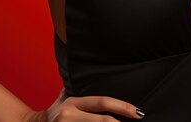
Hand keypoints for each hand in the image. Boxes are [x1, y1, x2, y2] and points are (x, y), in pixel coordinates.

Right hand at [25, 88, 144, 121]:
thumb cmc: (52, 114)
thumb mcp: (63, 98)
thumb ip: (76, 89)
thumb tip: (93, 73)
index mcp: (72, 103)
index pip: (101, 102)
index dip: (122, 107)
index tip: (138, 112)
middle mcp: (68, 115)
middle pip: (101, 120)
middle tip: (137, 119)